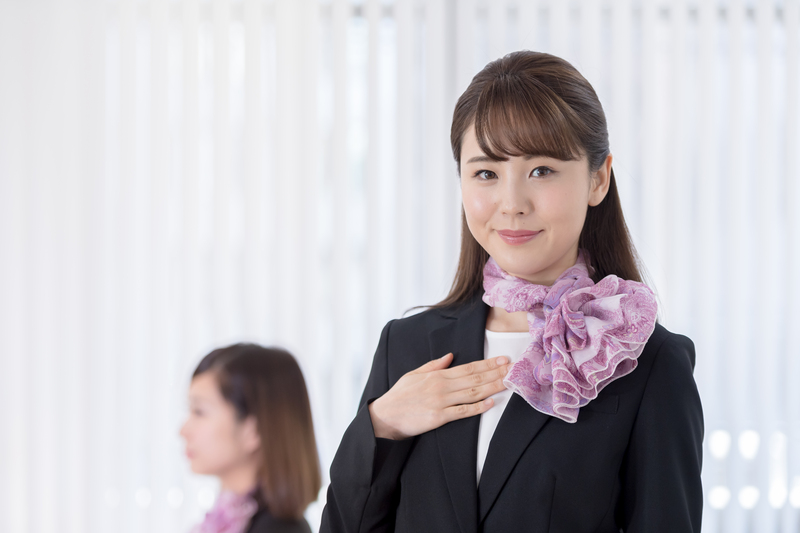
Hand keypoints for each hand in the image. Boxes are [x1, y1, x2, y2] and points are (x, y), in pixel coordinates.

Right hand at [368, 353, 510, 439]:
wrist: (385, 416)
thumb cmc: (399, 395)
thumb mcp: (414, 374)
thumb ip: (434, 365)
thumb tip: (450, 356)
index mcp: (437, 375)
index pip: (468, 367)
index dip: (487, 363)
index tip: (503, 359)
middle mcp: (441, 386)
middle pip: (474, 379)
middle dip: (496, 373)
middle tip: (513, 368)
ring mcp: (441, 402)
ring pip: (472, 393)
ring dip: (492, 387)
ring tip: (508, 382)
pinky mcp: (438, 417)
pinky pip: (462, 411)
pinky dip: (478, 407)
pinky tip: (491, 403)